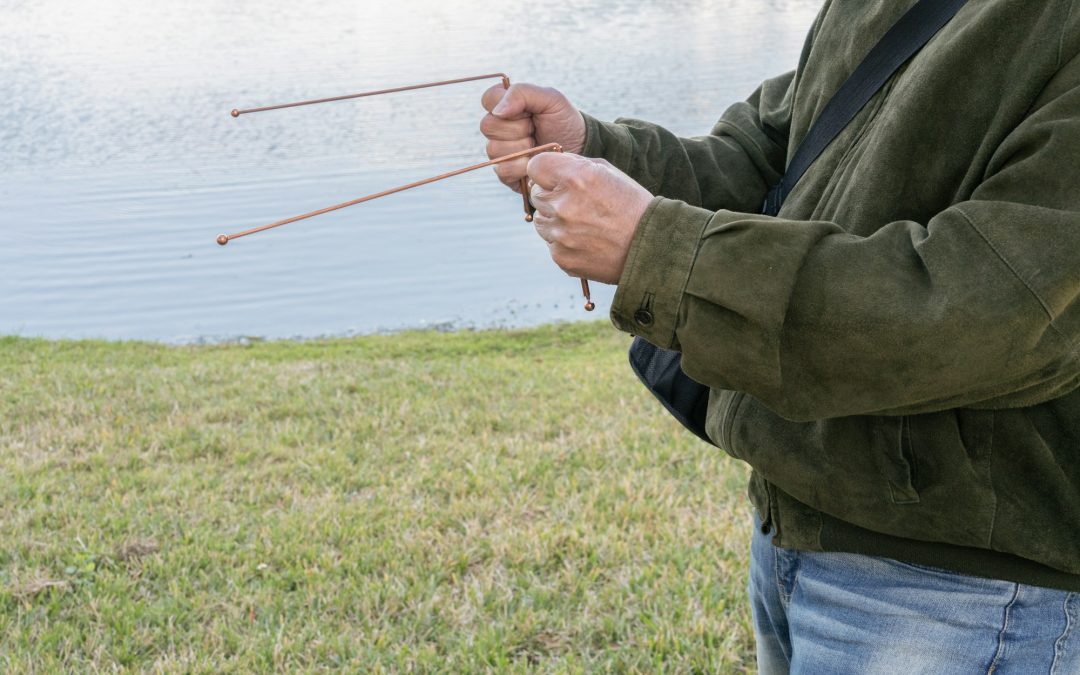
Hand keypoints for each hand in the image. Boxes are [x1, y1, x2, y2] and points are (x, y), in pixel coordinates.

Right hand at [480, 83, 585, 192]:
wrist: (579, 150)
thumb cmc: (564, 121)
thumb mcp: (550, 98)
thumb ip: (522, 93)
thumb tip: (497, 110)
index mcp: (505, 104)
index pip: (488, 99)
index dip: (508, 106)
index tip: (529, 111)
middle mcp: (497, 127)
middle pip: (488, 125)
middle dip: (519, 128)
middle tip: (536, 129)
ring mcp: (499, 150)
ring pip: (494, 148)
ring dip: (522, 148)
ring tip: (537, 145)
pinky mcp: (505, 172)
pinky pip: (503, 168)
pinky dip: (523, 166)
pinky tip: (535, 161)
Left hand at [527, 153, 652, 284]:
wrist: (651, 247)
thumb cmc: (631, 205)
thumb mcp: (608, 172)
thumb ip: (574, 164)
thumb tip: (548, 166)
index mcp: (576, 178)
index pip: (535, 166)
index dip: (544, 171)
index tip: (554, 177)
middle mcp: (563, 206)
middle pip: (536, 194)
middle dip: (551, 195)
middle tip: (577, 203)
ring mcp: (560, 234)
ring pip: (540, 221)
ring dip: (555, 219)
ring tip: (584, 223)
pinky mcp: (561, 257)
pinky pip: (551, 243)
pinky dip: (564, 241)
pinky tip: (587, 240)